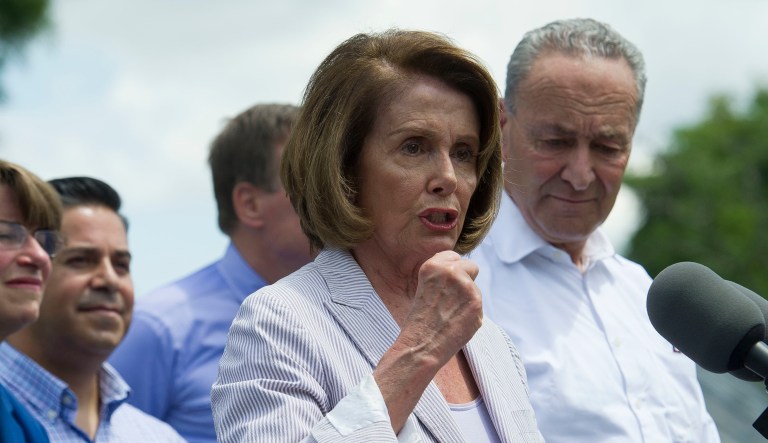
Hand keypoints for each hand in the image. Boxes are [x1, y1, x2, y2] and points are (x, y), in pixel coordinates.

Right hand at [399, 250, 482, 366]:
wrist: (421, 345)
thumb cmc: (420, 320)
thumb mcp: (424, 286)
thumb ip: (443, 276)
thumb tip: (465, 272)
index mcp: (433, 265)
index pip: (454, 256)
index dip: (452, 270)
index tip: (445, 284)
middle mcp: (451, 271)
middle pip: (471, 266)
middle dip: (466, 279)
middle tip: (452, 298)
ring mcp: (467, 287)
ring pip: (475, 289)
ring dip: (468, 299)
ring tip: (450, 315)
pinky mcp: (477, 304)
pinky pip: (478, 305)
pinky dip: (471, 314)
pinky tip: (457, 323)